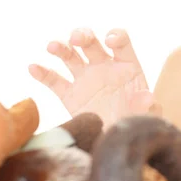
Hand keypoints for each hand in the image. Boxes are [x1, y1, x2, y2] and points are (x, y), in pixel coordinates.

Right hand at [28, 28, 158, 127]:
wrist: (120, 144)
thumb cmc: (138, 124)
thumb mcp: (147, 116)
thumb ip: (146, 106)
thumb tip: (147, 96)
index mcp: (127, 66)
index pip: (121, 42)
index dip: (116, 37)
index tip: (109, 41)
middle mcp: (104, 67)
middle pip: (92, 43)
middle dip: (83, 36)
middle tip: (76, 39)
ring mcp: (85, 79)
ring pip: (71, 56)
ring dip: (61, 48)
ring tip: (52, 46)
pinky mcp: (70, 95)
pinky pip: (55, 80)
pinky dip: (43, 73)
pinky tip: (33, 67)